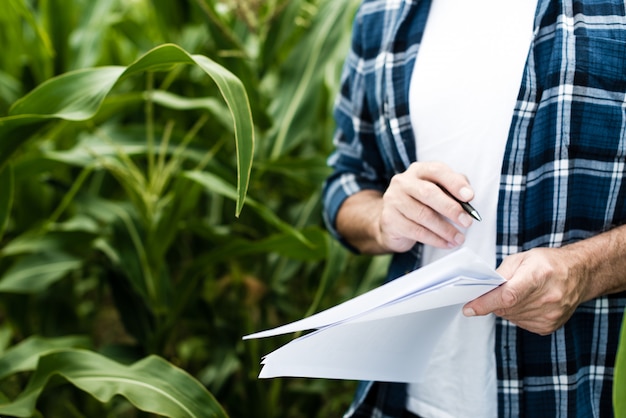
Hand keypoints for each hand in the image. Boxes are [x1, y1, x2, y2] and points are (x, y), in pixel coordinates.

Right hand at [376, 161, 475, 251]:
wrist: (393, 222)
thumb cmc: (420, 204)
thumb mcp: (437, 191)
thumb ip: (452, 189)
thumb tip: (468, 197)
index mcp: (418, 170)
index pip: (437, 171)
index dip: (454, 183)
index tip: (469, 196)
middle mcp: (403, 182)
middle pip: (428, 193)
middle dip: (451, 208)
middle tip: (466, 221)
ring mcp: (394, 200)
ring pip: (422, 215)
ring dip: (445, 229)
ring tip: (458, 238)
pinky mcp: (390, 219)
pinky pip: (416, 231)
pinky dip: (434, 239)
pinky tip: (446, 243)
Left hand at [463, 247, 588, 334]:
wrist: (578, 274)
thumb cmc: (548, 263)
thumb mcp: (521, 258)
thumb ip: (501, 274)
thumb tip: (483, 290)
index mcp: (538, 276)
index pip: (507, 296)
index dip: (486, 303)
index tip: (469, 308)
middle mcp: (547, 298)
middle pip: (506, 308)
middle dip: (495, 301)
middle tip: (499, 290)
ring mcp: (550, 314)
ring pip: (511, 317)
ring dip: (507, 308)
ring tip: (520, 293)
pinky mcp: (549, 326)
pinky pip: (521, 323)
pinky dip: (517, 314)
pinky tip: (527, 302)